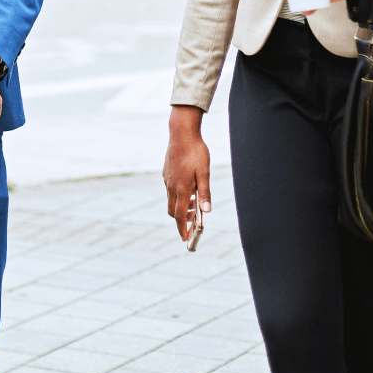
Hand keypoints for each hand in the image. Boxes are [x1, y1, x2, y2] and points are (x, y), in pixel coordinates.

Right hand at [163, 105, 210, 241]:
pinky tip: (188, 189)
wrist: (181, 133)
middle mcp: (171, 186)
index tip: (186, 239)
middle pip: (173, 212)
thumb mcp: (204, 172)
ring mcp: (167, 180)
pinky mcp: (165, 173)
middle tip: (193, 224)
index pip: (180, 216)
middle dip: (181, 221)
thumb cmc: (196, 152)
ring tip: (195, 204)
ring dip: (181, 207)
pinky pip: (170, 190)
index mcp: (181, 189)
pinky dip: (178, 196)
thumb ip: (205, 192)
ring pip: (171, 200)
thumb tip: (206, 211)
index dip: (183, 229)